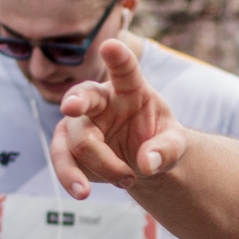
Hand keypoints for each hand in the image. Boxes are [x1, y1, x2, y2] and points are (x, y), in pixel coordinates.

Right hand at [52, 39, 189, 198]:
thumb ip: (166, 150)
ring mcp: (80, 122)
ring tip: (128, 180)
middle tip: (72, 107)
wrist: (142, 161)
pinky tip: (83, 192)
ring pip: (77, 138)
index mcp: (130, 89)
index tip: (112, 46)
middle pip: (84, 95)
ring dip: (100, 163)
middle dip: (77, 99)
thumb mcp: (175, 145)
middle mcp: (100, 100)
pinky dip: (71, 177)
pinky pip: (63, 160)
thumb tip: (148, 164)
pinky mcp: (67, 146)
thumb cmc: (159, 140)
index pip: (125, 69)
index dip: (118, 57)